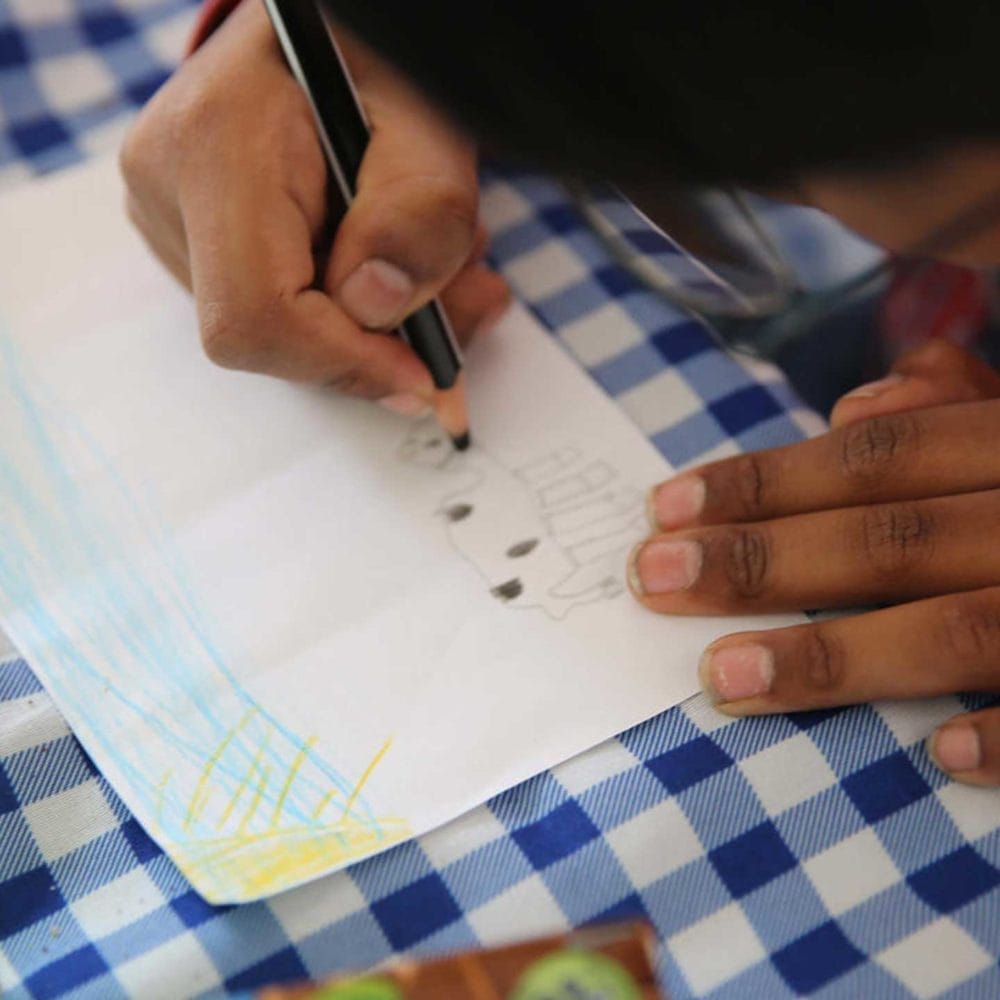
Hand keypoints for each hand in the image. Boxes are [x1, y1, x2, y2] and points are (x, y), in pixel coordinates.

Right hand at [120, 0, 507, 406]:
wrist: (323, 28)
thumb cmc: (378, 59)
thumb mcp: (432, 118)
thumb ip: (418, 212)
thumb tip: (374, 309)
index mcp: (213, 143)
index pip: (256, 315)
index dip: (344, 363)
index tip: (422, 377)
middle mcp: (166, 185)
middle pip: (266, 335)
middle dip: (374, 344)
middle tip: (464, 306)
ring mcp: (166, 216)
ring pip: (274, 334)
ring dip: (372, 326)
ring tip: (442, 268)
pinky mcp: (188, 239)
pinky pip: (271, 312)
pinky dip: (346, 310)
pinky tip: (387, 260)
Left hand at [629, 339, 999, 785]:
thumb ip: (959, 405)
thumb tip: (852, 404)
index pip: (877, 453)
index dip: (766, 480)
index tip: (664, 509)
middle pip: (894, 533)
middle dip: (763, 558)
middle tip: (653, 581)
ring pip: (963, 624)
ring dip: (838, 654)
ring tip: (724, 676)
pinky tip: (943, 759)